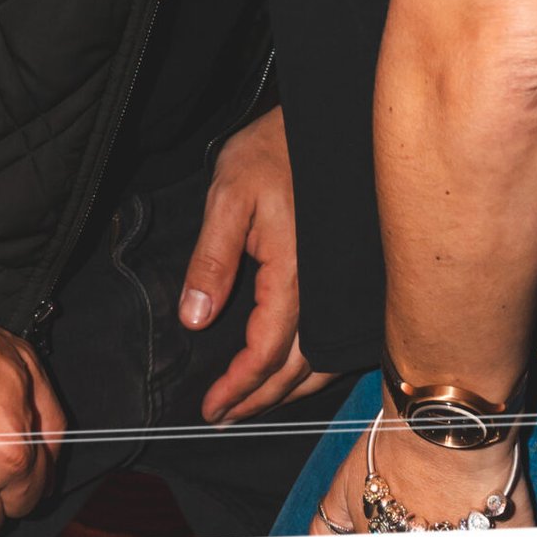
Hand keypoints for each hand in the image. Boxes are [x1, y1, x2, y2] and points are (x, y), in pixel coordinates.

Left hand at [178, 105, 339, 421]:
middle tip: (225, 415)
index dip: (239, 385)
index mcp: (294, 273)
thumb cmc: (270, 152)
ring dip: (288, 388)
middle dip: (260, 398)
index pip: (267, 350)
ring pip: (322, 359)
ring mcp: (338, 284)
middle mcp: (324, 287)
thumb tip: (195, 319)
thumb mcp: (227, 196)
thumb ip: (211, 259)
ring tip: (253, 402)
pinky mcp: (342, 276)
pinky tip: (292, 368)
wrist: (322, 121)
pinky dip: (311, 365)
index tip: (211, 406)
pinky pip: (333, 336)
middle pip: (297, 367)